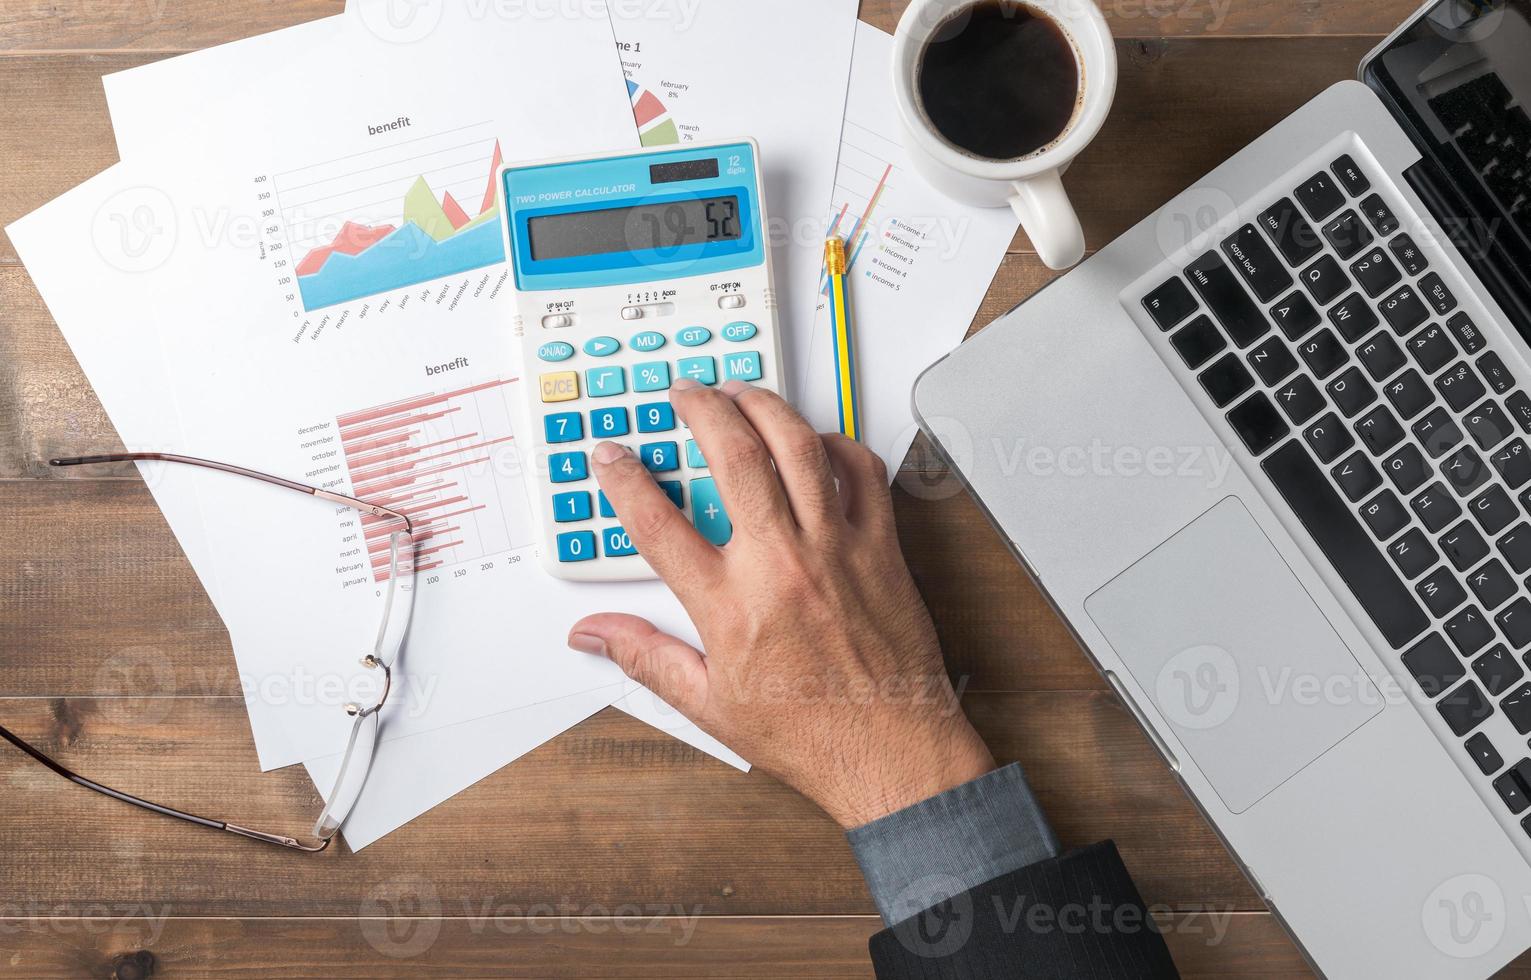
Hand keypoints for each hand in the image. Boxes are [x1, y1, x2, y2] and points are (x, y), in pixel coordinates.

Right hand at [568, 378, 994, 828]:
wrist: (892, 754)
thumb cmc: (810, 735)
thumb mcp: (709, 704)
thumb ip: (646, 657)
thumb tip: (593, 635)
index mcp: (730, 606)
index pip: (657, 522)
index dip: (624, 478)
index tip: (612, 455)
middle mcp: (781, 565)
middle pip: (732, 457)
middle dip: (700, 410)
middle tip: (684, 394)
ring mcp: (836, 550)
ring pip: (798, 448)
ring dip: (765, 407)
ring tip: (742, 393)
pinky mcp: (881, 549)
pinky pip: (861, 473)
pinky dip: (836, 444)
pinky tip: (816, 440)